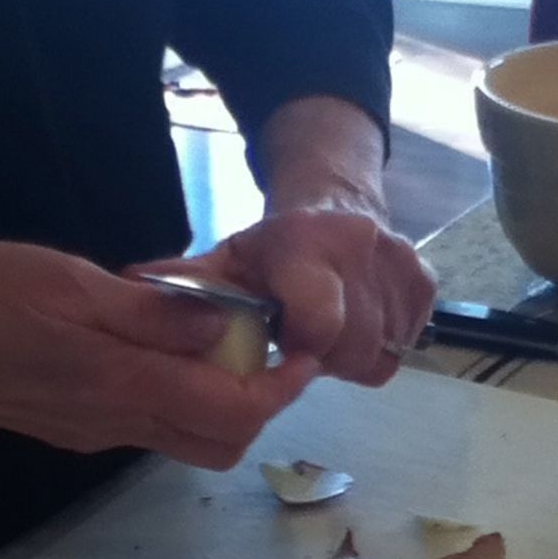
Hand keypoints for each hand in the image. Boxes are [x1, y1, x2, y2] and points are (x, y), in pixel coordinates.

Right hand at [0, 239, 317, 467]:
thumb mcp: (69, 282)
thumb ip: (154, 312)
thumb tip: (228, 327)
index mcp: (123, 384)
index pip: (233, 411)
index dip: (281, 389)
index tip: (304, 355)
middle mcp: (118, 423)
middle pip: (221, 442)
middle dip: (260, 404)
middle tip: (267, 350)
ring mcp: (97, 434)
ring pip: (189, 441)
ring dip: (223, 404)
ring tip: (224, 345)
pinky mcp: (77, 431)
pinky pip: (152, 428)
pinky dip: (183, 399)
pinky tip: (165, 351)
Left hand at [143, 209, 435, 385]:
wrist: (335, 202)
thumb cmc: (271, 250)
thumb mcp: (227, 262)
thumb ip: (188, 285)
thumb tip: (132, 289)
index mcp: (305, 244)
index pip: (318, 321)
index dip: (301, 348)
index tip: (285, 346)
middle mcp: (362, 246)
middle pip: (351, 348)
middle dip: (325, 356)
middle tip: (302, 339)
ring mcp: (400, 264)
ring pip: (381, 353)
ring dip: (351, 356)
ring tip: (327, 330)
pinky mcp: (425, 284)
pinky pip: (405, 344)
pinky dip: (381, 344)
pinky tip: (357, 323)